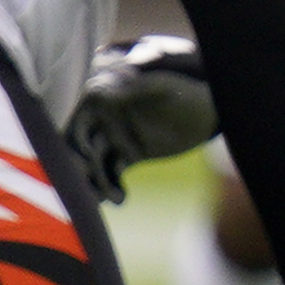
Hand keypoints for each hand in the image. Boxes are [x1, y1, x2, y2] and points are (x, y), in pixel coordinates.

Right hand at [64, 34, 215, 201]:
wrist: (210, 109)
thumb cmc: (186, 90)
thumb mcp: (160, 86)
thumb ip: (131, 88)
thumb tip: (98, 92)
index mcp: (102, 99)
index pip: (77, 120)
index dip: (74, 139)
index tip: (84, 155)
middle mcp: (102, 120)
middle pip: (78, 146)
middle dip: (79, 167)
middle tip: (88, 186)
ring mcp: (113, 138)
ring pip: (93, 164)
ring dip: (96, 182)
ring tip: (113, 198)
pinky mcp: (127, 156)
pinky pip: (111, 174)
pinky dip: (111, 187)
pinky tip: (121, 198)